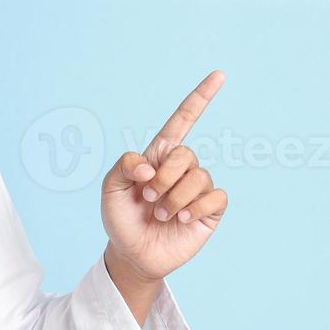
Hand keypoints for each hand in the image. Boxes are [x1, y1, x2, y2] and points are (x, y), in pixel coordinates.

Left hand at [101, 70, 227, 283]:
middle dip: (164, 178)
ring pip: (199, 177)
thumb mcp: (110, 188)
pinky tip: (182, 220)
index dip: (200, 98)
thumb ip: (124, 166)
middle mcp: (182, 168)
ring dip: (174, 199)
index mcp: (159, 156)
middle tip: (149, 199)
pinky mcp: (210, 210)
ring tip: (160, 214)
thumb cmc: (121, 218)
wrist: (131, 254)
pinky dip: (195, 208)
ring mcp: (197, 189)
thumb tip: (151, 166)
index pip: (183, 120)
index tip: (219, 75)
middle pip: (185, 154)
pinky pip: (214, 197)